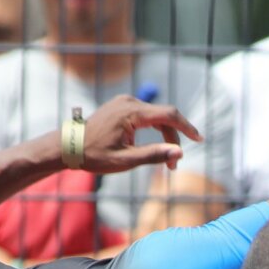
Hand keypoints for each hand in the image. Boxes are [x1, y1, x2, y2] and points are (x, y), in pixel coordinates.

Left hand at [77, 96, 202, 175]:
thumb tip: (179, 153)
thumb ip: (153, 155)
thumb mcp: (125, 161)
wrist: (68, 147)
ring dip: (163, 136)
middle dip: (173, 139)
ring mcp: (124, 102)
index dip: (186, 127)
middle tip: (173, 166)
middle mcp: (129, 102)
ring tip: (164, 160)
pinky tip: (149, 147)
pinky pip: (145, 116)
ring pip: (155, 117)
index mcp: (131, 113)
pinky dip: (152, 130)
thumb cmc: (94, 156)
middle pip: (164, 116)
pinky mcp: (121, 107)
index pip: (169, 115)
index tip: (199, 139)